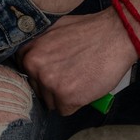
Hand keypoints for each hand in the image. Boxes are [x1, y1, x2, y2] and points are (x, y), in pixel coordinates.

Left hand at [18, 11, 136, 115]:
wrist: (115, 35)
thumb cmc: (89, 30)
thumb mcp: (54, 28)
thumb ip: (38, 45)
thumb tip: (29, 59)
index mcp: (29, 50)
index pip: (24, 73)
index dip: (39, 73)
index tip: (51, 72)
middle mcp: (34, 66)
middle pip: (37, 90)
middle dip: (52, 86)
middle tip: (71, 73)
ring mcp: (49, 82)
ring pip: (51, 102)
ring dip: (64, 95)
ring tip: (80, 78)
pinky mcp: (66, 97)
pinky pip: (65, 110)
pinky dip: (75, 103)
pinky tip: (85, 87)